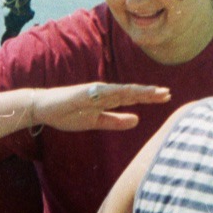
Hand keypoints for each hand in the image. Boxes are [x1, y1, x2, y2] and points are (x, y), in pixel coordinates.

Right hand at [33, 83, 170, 132]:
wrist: (44, 108)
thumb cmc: (69, 113)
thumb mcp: (95, 121)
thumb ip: (115, 121)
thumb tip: (137, 120)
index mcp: (108, 98)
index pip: (133, 97)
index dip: (149, 96)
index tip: (166, 96)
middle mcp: (104, 91)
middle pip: (131, 92)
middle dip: (149, 93)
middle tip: (168, 93)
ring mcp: (94, 91)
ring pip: (120, 91)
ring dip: (138, 91)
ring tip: (154, 92)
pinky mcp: (83, 92)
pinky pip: (101, 93)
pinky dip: (115, 92)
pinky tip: (127, 93)